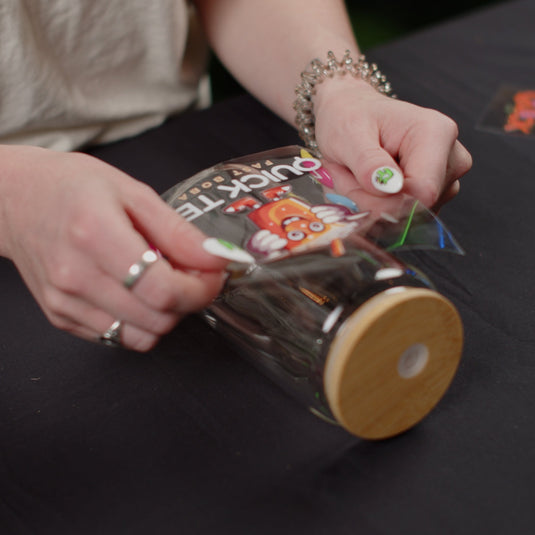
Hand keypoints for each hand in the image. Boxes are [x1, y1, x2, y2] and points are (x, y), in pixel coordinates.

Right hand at [0, 146, 226, 350]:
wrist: (13, 199)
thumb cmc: (71, 187)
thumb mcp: (132, 192)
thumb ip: (177, 231)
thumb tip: (217, 258)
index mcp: (95, 235)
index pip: (162, 290)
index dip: (200, 289)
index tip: (213, 274)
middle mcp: (75, 276)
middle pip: (157, 319)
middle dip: (189, 301)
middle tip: (192, 274)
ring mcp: (65, 302)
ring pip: (141, 337)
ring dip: (166, 315)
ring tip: (161, 282)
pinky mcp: (61, 317)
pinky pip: (117, 338)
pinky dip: (139, 322)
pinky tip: (135, 292)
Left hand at [313, 76, 471, 209]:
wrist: (352, 113)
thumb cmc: (350, 117)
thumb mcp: (348, 135)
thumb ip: (368, 163)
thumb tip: (391, 188)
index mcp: (436, 133)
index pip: (422, 193)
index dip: (385, 204)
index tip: (357, 187)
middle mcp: (451, 157)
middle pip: (415, 208)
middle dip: (373, 203)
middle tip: (350, 177)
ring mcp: (447, 179)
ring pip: (408, 216)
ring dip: (373, 205)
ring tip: (358, 176)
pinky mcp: (437, 195)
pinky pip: (406, 217)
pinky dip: (379, 208)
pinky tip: (369, 185)